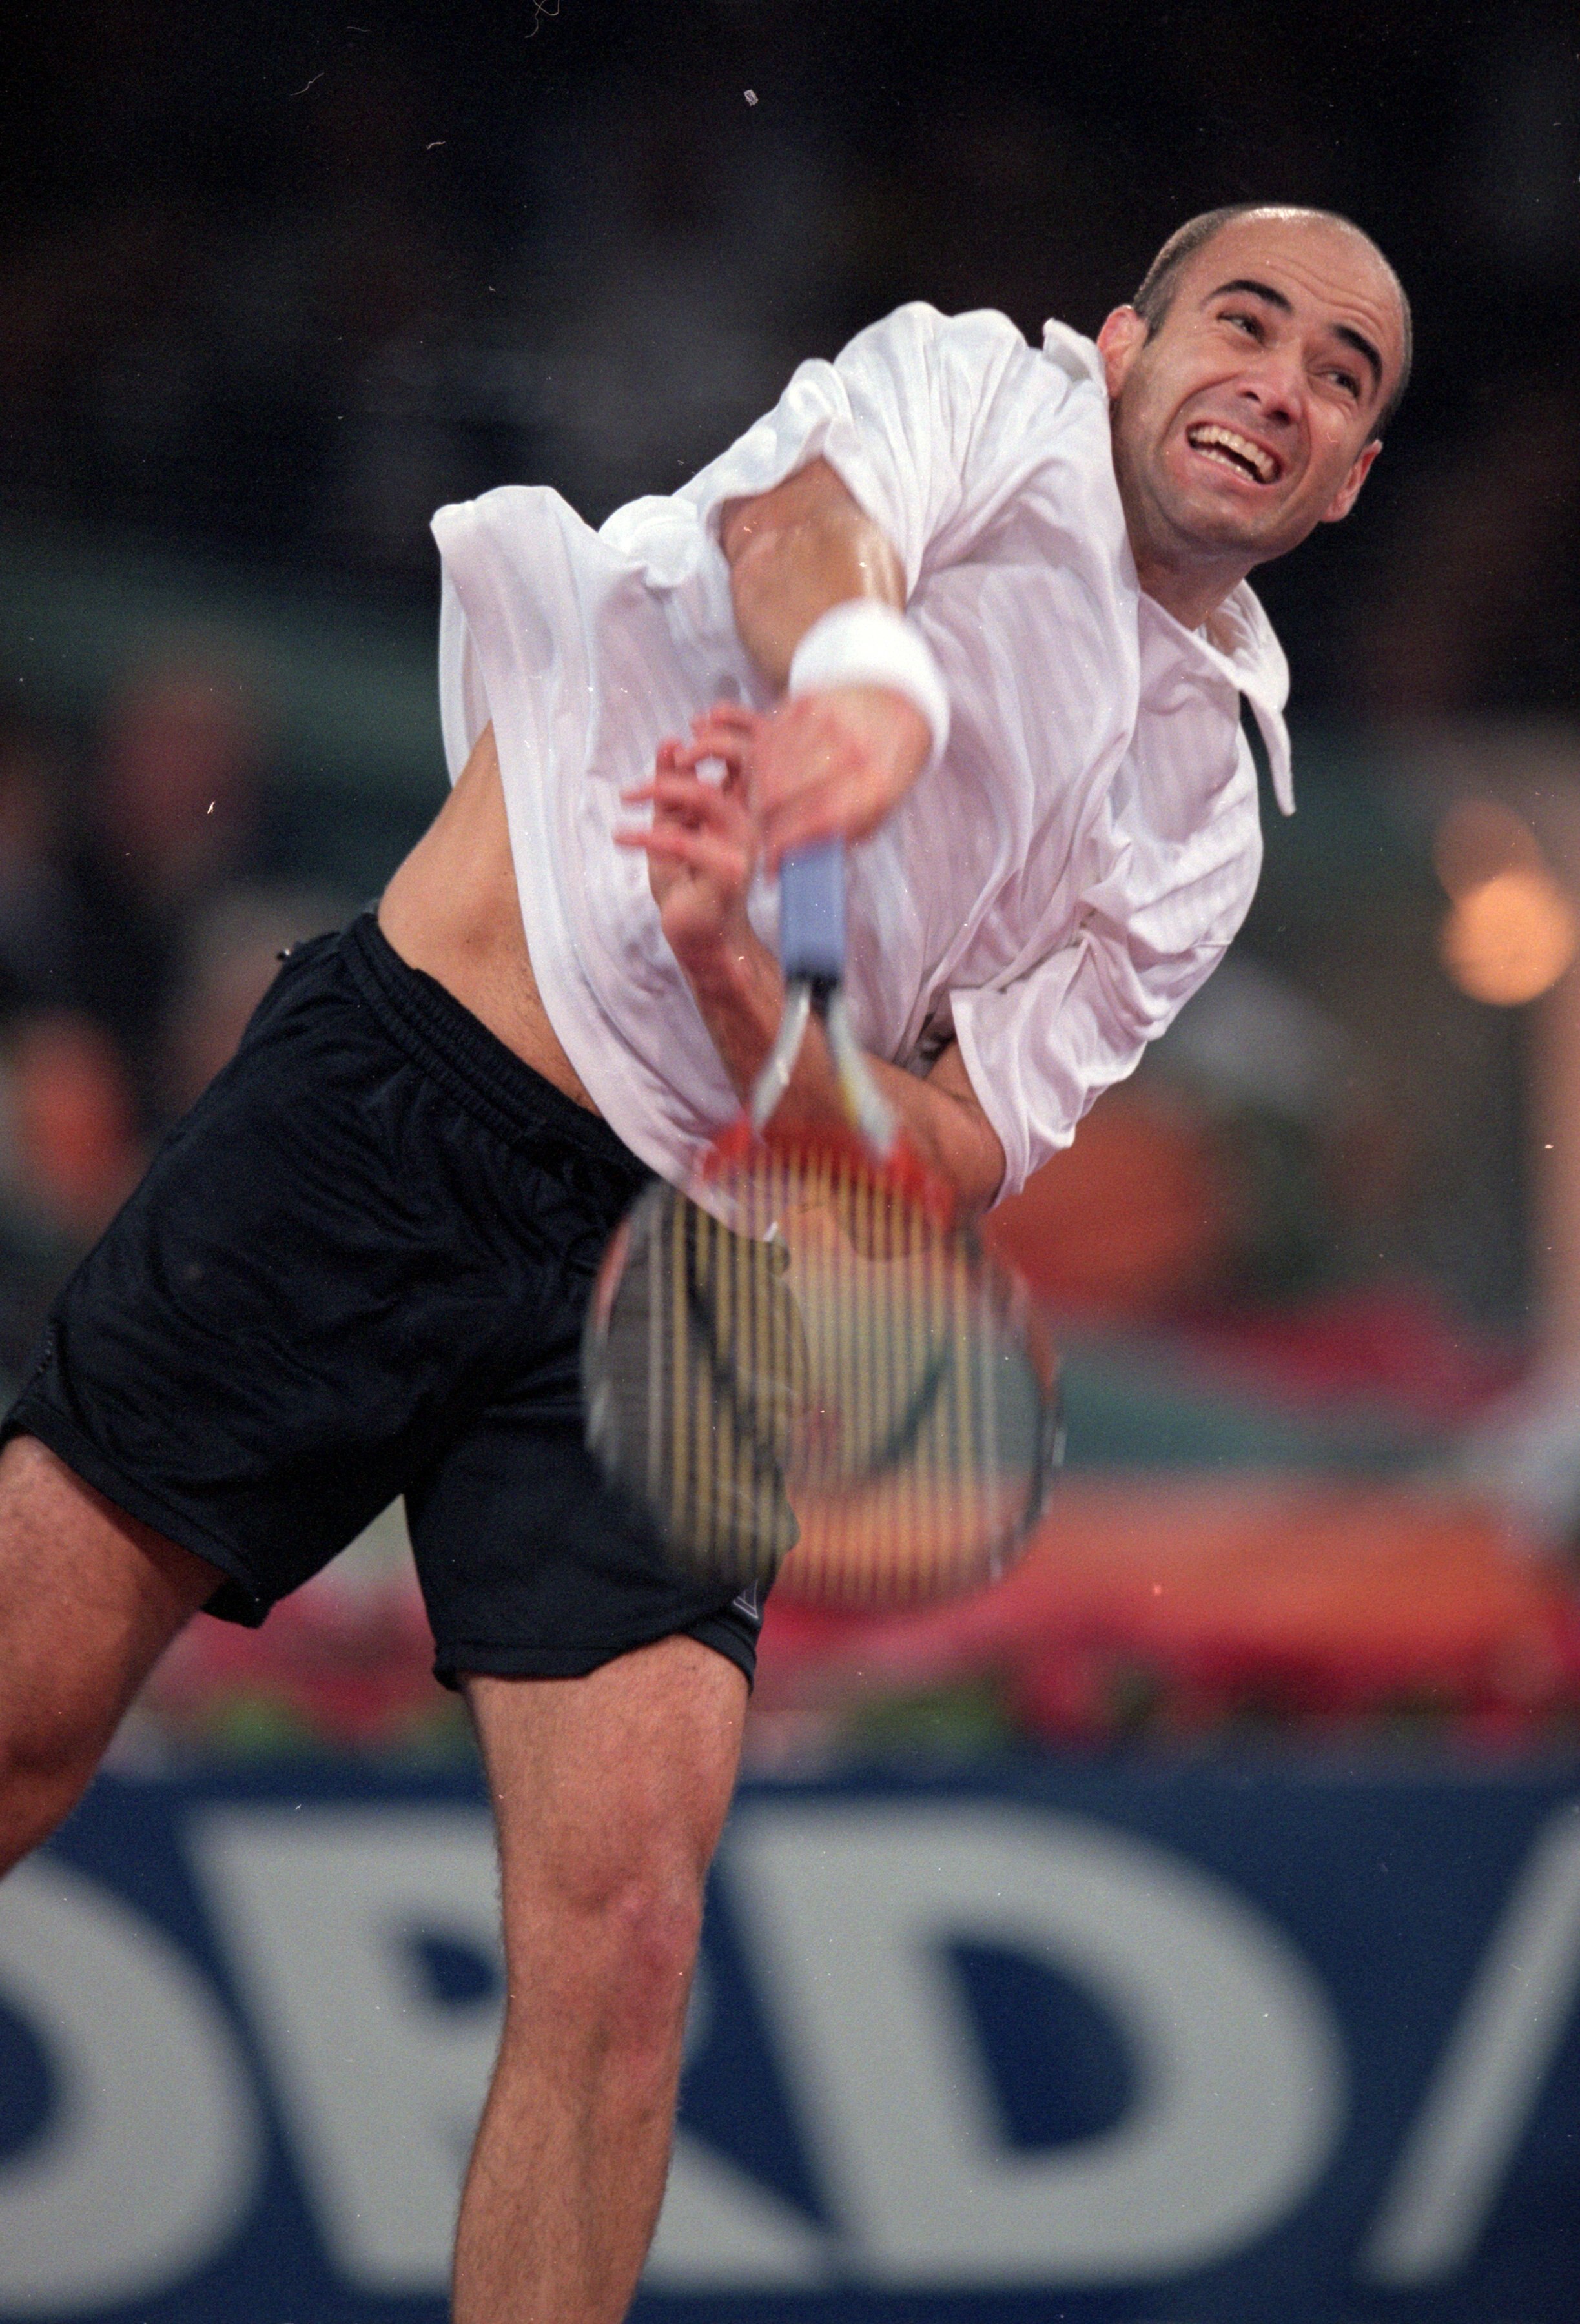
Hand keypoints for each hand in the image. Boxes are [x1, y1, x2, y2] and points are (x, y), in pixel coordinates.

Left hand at [617, 705, 762, 978]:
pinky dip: (644, 835)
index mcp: (746, 806)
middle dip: (703, 747)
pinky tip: (622, 836)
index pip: (753, 753)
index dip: (728, 729)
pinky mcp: (728, 871)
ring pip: (706, 796)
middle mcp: (754, 821)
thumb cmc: (688, 884)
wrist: (698, 937)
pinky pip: (682, 840)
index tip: (693, 726)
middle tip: (669, 753)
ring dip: (661, 788)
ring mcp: (745, 846)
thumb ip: (672, 785)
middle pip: (742, 760)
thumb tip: (670, 742)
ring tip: (627, 796)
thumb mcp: (672, 824)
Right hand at [751, 683, 930, 867]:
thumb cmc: (887, 766)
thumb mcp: (878, 811)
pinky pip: (765, 740)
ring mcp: (826, 720)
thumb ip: (839, 836)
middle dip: (762, 820)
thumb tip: (795, 860)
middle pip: (781, 790)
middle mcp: (851, 748)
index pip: (816, 817)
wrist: (898, 707)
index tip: (770, 861)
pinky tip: (763, 779)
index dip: (785, 842)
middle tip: (761, 833)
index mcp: (875, 782)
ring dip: (755, 794)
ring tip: (761, 809)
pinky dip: (757, 765)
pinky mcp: (805, 702)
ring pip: (766, 765)